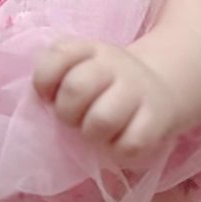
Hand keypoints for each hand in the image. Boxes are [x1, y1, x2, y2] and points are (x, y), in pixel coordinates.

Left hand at [33, 39, 176, 159]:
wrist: (158, 91)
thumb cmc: (105, 86)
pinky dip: (117, 150)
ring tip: (96, 131)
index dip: (44, 81)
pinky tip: (117, 141)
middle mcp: (116, 66)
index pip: (59, 56)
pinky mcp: (156, 121)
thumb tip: (41, 99)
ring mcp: (138, 92)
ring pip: (102, 119)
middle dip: (67, 112)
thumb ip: (53, 73)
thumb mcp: (79, 67)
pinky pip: (129, 145)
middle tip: (75, 118)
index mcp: (92, 51)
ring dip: (92, 133)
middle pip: (77, 88)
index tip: (48, 95)